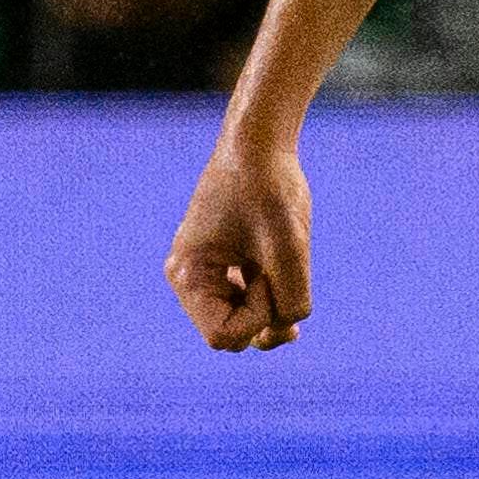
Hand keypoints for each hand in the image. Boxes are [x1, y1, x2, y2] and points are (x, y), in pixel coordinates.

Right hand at [164, 138, 310, 351]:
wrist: (258, 142)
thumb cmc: (271, 189)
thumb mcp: (290, 250)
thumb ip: (292, 300)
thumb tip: (284, 331)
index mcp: (189, 274)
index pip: (224, 336)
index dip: (259, 318)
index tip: (271, 275)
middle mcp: (186, 277)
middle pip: (231, 333)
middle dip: (264, 312)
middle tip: (277, 267)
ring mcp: (200, 271)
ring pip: (240, 319)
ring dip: (269, 302)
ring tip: (281, 264)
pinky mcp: (218, 263)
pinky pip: (242, 299)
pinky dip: (266, 291)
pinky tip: (277, 270)